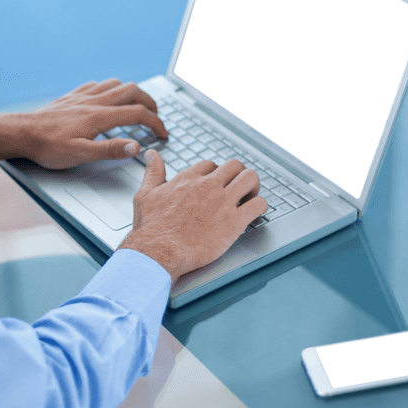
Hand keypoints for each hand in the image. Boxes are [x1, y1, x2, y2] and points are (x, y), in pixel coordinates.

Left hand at [0, 79, 168, 168]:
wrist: (22, 132)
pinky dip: (111, 89)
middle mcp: (94, 101)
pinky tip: (108, 97)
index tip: (163, 134)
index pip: (138, 114)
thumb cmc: (48, 146)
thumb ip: (110, 150)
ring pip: (116, 84)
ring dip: (132, 93)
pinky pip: (98, 84)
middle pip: (132, 92)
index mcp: (99, 116)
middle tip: (156, 117)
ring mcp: (83, 96)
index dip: (156, 123)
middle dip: (150, 103)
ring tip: (138, 106)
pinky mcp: (73, 96)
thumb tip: (136, 147)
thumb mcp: (81, 154)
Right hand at [118, 151, 268, 282]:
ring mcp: (223, 202)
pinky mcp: (234, 222)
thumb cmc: (151, 228)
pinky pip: (259, 205)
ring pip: (250, 178)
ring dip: (253, 185)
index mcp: (188, 179)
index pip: (210, 165)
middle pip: (234, 166)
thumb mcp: (145, 194)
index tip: (216, 184)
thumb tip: (152, 155)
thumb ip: (153, 173)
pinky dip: (261, 206)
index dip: (216, 174)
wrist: (159, 252)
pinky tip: (256, 212)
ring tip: (250, 196)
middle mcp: (208, 186)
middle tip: (238, 188)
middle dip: (238, 175)